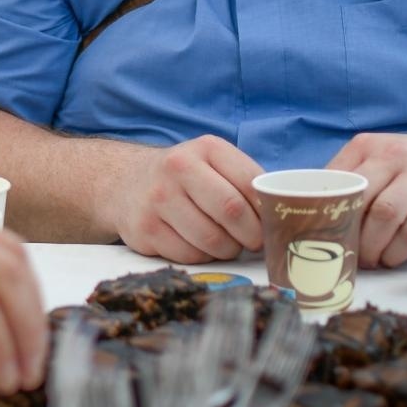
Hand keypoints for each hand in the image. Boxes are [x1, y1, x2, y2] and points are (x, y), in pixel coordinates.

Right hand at [106, 135, 263, 262]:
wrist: (126, 182)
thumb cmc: (185, 178)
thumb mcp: (213, 163)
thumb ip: (244, 181)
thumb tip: (280, 215)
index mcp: (205, 148)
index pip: (250, 182)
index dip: (266, 210)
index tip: (270, 223)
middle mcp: (177, 168)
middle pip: (232, 211)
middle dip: (251, 235)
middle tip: (253, 242)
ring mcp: (157, 199)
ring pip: (212, 240)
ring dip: (228, 250)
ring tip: (227, 244)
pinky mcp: (144, 230)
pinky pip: (190, 256)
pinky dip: (203, 257)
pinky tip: (199, 245)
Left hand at [326, 130, 406, 267]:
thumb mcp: (383, 157)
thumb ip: (354, 176)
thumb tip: (317, 210)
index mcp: (369, 146)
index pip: (336, 178)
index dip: (325, 209)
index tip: (319, 233)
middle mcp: (394, 157)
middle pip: (361, 199)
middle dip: (349, 232)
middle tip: (345, 252)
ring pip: (385, 217)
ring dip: (372, 246)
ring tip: (368, 259)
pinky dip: (396, 252)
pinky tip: (390, 258)